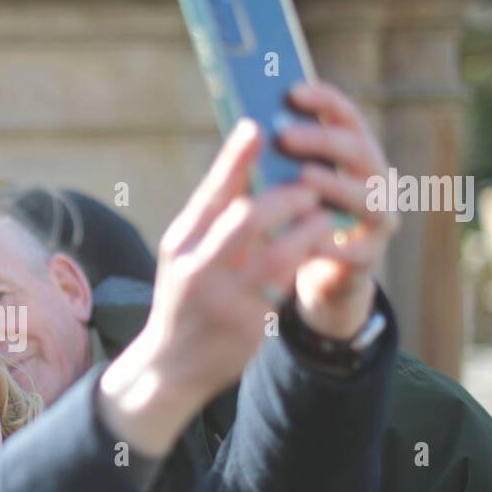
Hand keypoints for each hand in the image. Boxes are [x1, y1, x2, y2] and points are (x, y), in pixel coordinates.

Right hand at [98, 119, 331, 457]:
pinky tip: (319, 250)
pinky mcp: (247, 325)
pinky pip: (289, 286)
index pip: (212, 192)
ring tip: (322, 217)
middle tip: (308, 186)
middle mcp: (197, 268)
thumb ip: (212, 219)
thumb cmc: (184, 298)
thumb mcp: (184, 256)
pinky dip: (306, 263)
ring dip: (308, 229)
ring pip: (278, 253)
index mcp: (181, 242)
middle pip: (249, 217)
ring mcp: (223, 299)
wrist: (169, 365)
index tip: (258, 126)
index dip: (237, 157)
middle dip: (287, 196)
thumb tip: (245, 165)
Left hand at [279, 81, 399, 338]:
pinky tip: (308, 239)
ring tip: (302, 177)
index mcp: (352, 153)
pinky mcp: (370, 256)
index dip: (324, 100)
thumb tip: (243, 126)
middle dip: (322, 140)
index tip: (291, 91)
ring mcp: (377, 218)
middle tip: (284, 136)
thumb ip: (275, 158)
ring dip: (334, 185)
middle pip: (359, 150)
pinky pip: (357, 250)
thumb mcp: (284, 183)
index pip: (346, 116)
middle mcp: (374, 180)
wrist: (312, 273)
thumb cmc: (294, 217)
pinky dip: (333, 244)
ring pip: (368, 198)